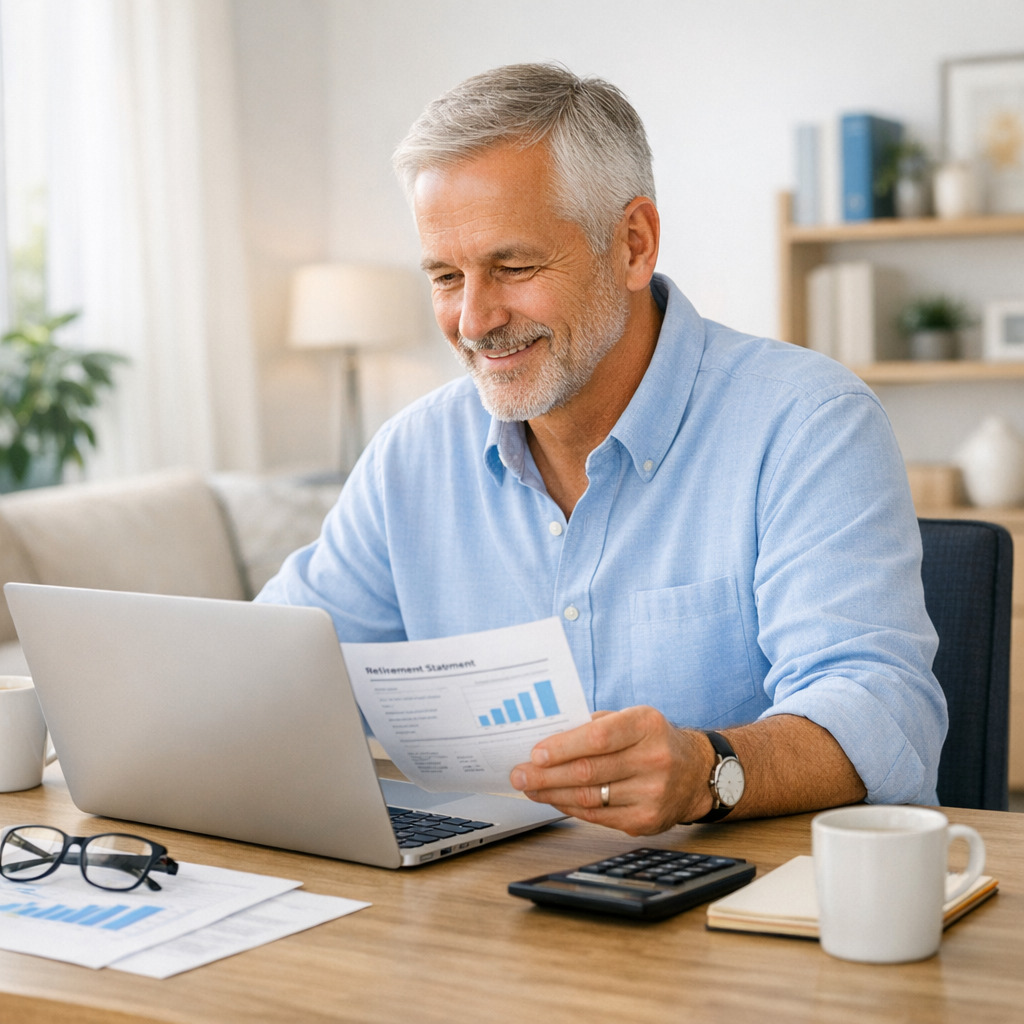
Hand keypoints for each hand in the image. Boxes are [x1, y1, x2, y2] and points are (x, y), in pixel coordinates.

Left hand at [509, 706, 712, 834]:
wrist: (696, 773)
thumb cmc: (652, 740)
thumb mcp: (631, 719)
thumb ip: (594, 725)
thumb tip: (546, 738)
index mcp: (647, 724)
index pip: (598, 737)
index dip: (563, 747)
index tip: (535, 753)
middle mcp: (654, 759)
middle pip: (588, 771)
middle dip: (545, 775)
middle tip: (518, 774)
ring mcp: (653, 794)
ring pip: (589, 798)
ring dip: (552, 794)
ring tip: (530, 787)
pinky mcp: (647, 821)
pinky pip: (598, 817)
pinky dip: (570, 808)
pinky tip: (555, 800)